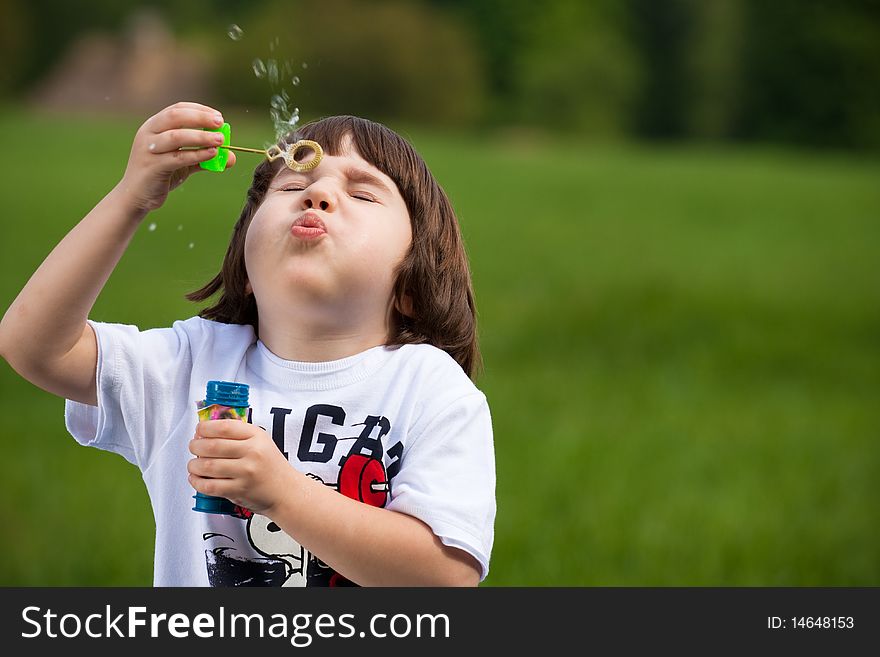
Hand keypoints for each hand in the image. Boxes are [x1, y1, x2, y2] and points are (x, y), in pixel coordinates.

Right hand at [115, 101, 236, 212]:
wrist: (137, 196)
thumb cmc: (161, 174)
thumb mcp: (184, 163)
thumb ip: (205, 157)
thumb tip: (232, 157)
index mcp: (154, 126)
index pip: (177, 109)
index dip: (199, 110)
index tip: (218, 116)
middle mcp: (148, 133)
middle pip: (175, 117)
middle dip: (200, 118)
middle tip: (220, 123)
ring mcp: (148, 149)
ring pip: (176, 136)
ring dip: (201, 136)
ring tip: (220, 140)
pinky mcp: (152, 166)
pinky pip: (177, 157)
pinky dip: (196, 154)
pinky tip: (212, 154)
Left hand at [188, 419, 292, 515]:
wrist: (286, 491)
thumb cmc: (271, 467)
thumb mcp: (262, 442)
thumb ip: (238, 435)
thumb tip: (204, 432)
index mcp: (257, 436)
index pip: (225, 427)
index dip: (205, 427)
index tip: (199, 430)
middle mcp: (252, 452)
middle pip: (212, 445)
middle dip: (195, 446)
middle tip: (194, 446)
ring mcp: (246, 472)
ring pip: (208, 466)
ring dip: (194, 465)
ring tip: (194, 464)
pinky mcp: (239, 491)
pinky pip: (210, 486)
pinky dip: (197, 482)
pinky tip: (196, 478)